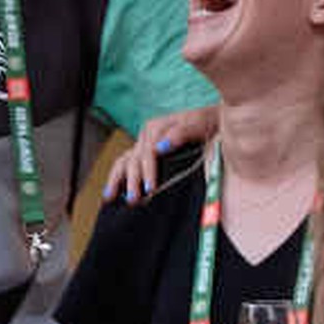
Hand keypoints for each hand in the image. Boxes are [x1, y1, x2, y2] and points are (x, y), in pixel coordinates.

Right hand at [102, 105, 218, 206]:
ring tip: (109, 198)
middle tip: (133, 201)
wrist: (213, 122)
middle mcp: (147, 136)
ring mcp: (145, 145)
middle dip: (132, 181)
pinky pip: (127, 164)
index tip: (150, 189)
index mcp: (156, 127)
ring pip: (124, 162)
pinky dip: (118, 177)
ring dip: (117, 180)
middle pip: (134, 159)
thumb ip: (182, 133)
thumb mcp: (199, 124)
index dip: (148, 172)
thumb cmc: (208, 123)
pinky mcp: (146, 154)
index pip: (147, 153)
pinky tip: (111, 193)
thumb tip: (160, 147)